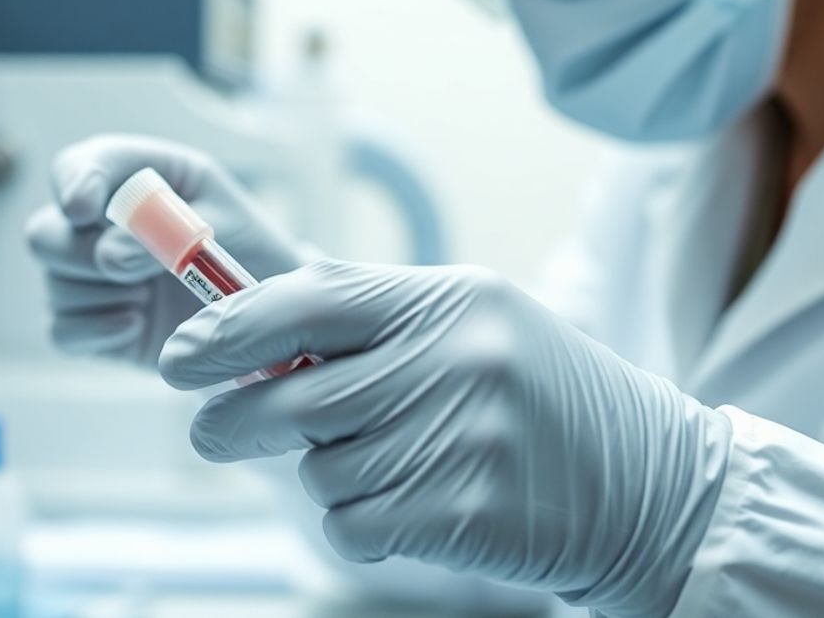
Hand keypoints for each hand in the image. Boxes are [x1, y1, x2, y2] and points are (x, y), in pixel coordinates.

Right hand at [26, 135, 305, 368]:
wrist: (265, 308)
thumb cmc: (246, 245)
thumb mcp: (225, 220)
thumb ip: (171, 229)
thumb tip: (109, 256)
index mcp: (132, 178)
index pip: (78, 166)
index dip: (72, 183)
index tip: (83, 209)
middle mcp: (99, 225)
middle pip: (43, 231)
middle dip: (77, 253)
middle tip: (127, 269)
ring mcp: (91, 276)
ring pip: (56, 282)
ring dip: (103, 293)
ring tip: (152, 296)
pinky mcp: (94, 324)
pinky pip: (63, 330)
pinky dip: (96, 330)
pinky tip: (136, 324)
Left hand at [159, 260, 732, 616]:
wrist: (645, 484)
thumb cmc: (535, 396)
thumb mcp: (465, 326)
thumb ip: (366, 319)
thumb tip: (243, 330)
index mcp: (448, 298)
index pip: (308, 299)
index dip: (228, 328)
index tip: (178, 356)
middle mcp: (454, 360)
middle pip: (290, 393)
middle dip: (231, 417)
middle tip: (213, 428)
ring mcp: (463, 440)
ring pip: (317, 467)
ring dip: (324, 473)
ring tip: (390, 463)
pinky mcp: (464, 513)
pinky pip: (351, 523)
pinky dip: (357, 522)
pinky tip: (413, 505)